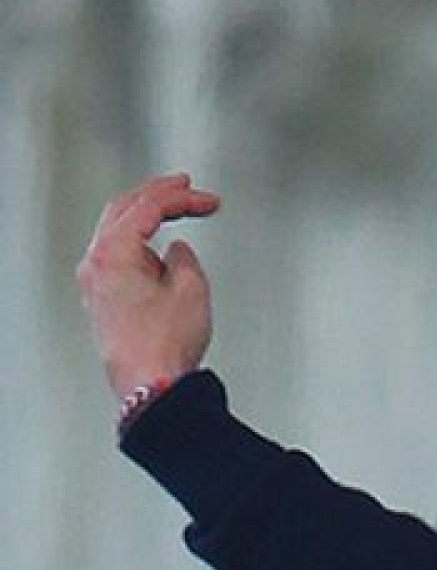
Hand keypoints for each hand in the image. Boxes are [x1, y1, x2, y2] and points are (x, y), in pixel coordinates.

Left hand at [76, 172, 220, 398]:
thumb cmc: (164, 343)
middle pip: (124, 211)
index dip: (183, 198)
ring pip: (118, 232)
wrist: (151, 384)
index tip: (207, 200)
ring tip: (174, 211)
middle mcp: (96, 264)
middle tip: (183, 186)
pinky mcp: (102, 300)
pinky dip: (139, 242)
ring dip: (147, 218)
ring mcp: (95, 283)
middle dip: (157, 195)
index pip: (149, 207)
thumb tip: (177, 252)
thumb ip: (184, 258)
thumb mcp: (191, 287)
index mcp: (113, 252)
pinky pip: (118, 256)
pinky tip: (157, 249)